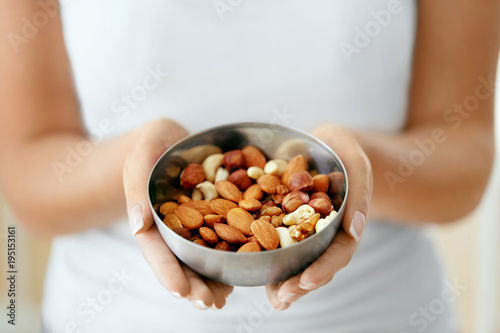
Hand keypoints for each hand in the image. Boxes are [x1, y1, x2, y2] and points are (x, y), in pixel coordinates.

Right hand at [123, 118, 233, 309]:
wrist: (171, 140)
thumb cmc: (151, 143)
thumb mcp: (142, 155)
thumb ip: (137, 185)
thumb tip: (138, 226)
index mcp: (149, 217)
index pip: (156, 250)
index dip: (167, 271)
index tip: (180, 291)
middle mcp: (170, 227)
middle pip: (179, 261)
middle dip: (193, 285)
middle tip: (210, 303)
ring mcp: (190, 225)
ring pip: (198, 258)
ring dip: (210, 280)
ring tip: (224, 298)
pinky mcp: (209, 217)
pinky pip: (217, 240)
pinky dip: (224, 258)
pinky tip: (234, 274)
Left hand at [266, 124, 372, 309]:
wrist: (324, 143)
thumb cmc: (344, 149)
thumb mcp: (356, 161)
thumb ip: (359, 191)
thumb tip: (355, 229)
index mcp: (345, 222)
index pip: (339, 251)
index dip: (324, 268)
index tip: (306, 280)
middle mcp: (324, 231)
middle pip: (315, 263)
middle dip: (300, 284)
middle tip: (282, 299)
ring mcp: (303, 228)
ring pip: (296, 259)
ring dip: (284, 280)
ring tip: (273, 299)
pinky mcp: (283, 219)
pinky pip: (274, 240)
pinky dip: (267, 257)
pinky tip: (254, 269)